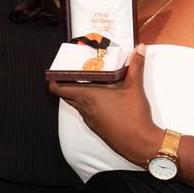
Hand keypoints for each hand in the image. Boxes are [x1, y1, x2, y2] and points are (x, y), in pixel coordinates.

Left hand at [49, 45, 159, 163]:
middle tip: (75, 71)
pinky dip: (87, 103)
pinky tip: (102, 98)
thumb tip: (139, 48)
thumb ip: (136, 66)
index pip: (59, 89)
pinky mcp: (96, 127)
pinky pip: (86, 112)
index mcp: (88, 97)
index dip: (53, 79)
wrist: (140, 144)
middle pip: (66, 95)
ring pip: (76, 104)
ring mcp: (90, 120)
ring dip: (78, 93)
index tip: (56, 70)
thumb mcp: (135, 88)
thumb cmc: (134, 117)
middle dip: (67, 83)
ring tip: (89, 81)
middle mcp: (85, 109)